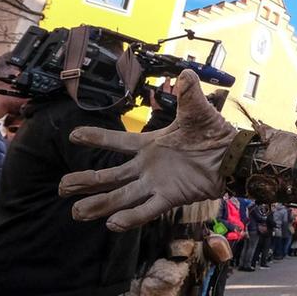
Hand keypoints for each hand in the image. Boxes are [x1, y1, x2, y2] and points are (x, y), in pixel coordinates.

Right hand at [59, 70, 236, 230]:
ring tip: (77, 212)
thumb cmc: (214, 133)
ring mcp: (156, 184)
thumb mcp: (199, 111)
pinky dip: (131, 218)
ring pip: (122, 196)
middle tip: (63, 186)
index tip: (73, 134)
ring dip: (99, 204)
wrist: (234, 156)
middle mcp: (148, 166)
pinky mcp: (170, 198)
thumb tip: (186, 71)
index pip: (118, 142)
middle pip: (111, 176)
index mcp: (151, 144)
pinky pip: (147, 210)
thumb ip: (189, 94)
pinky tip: (112, 224)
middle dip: (86, 181)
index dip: (97, 138)